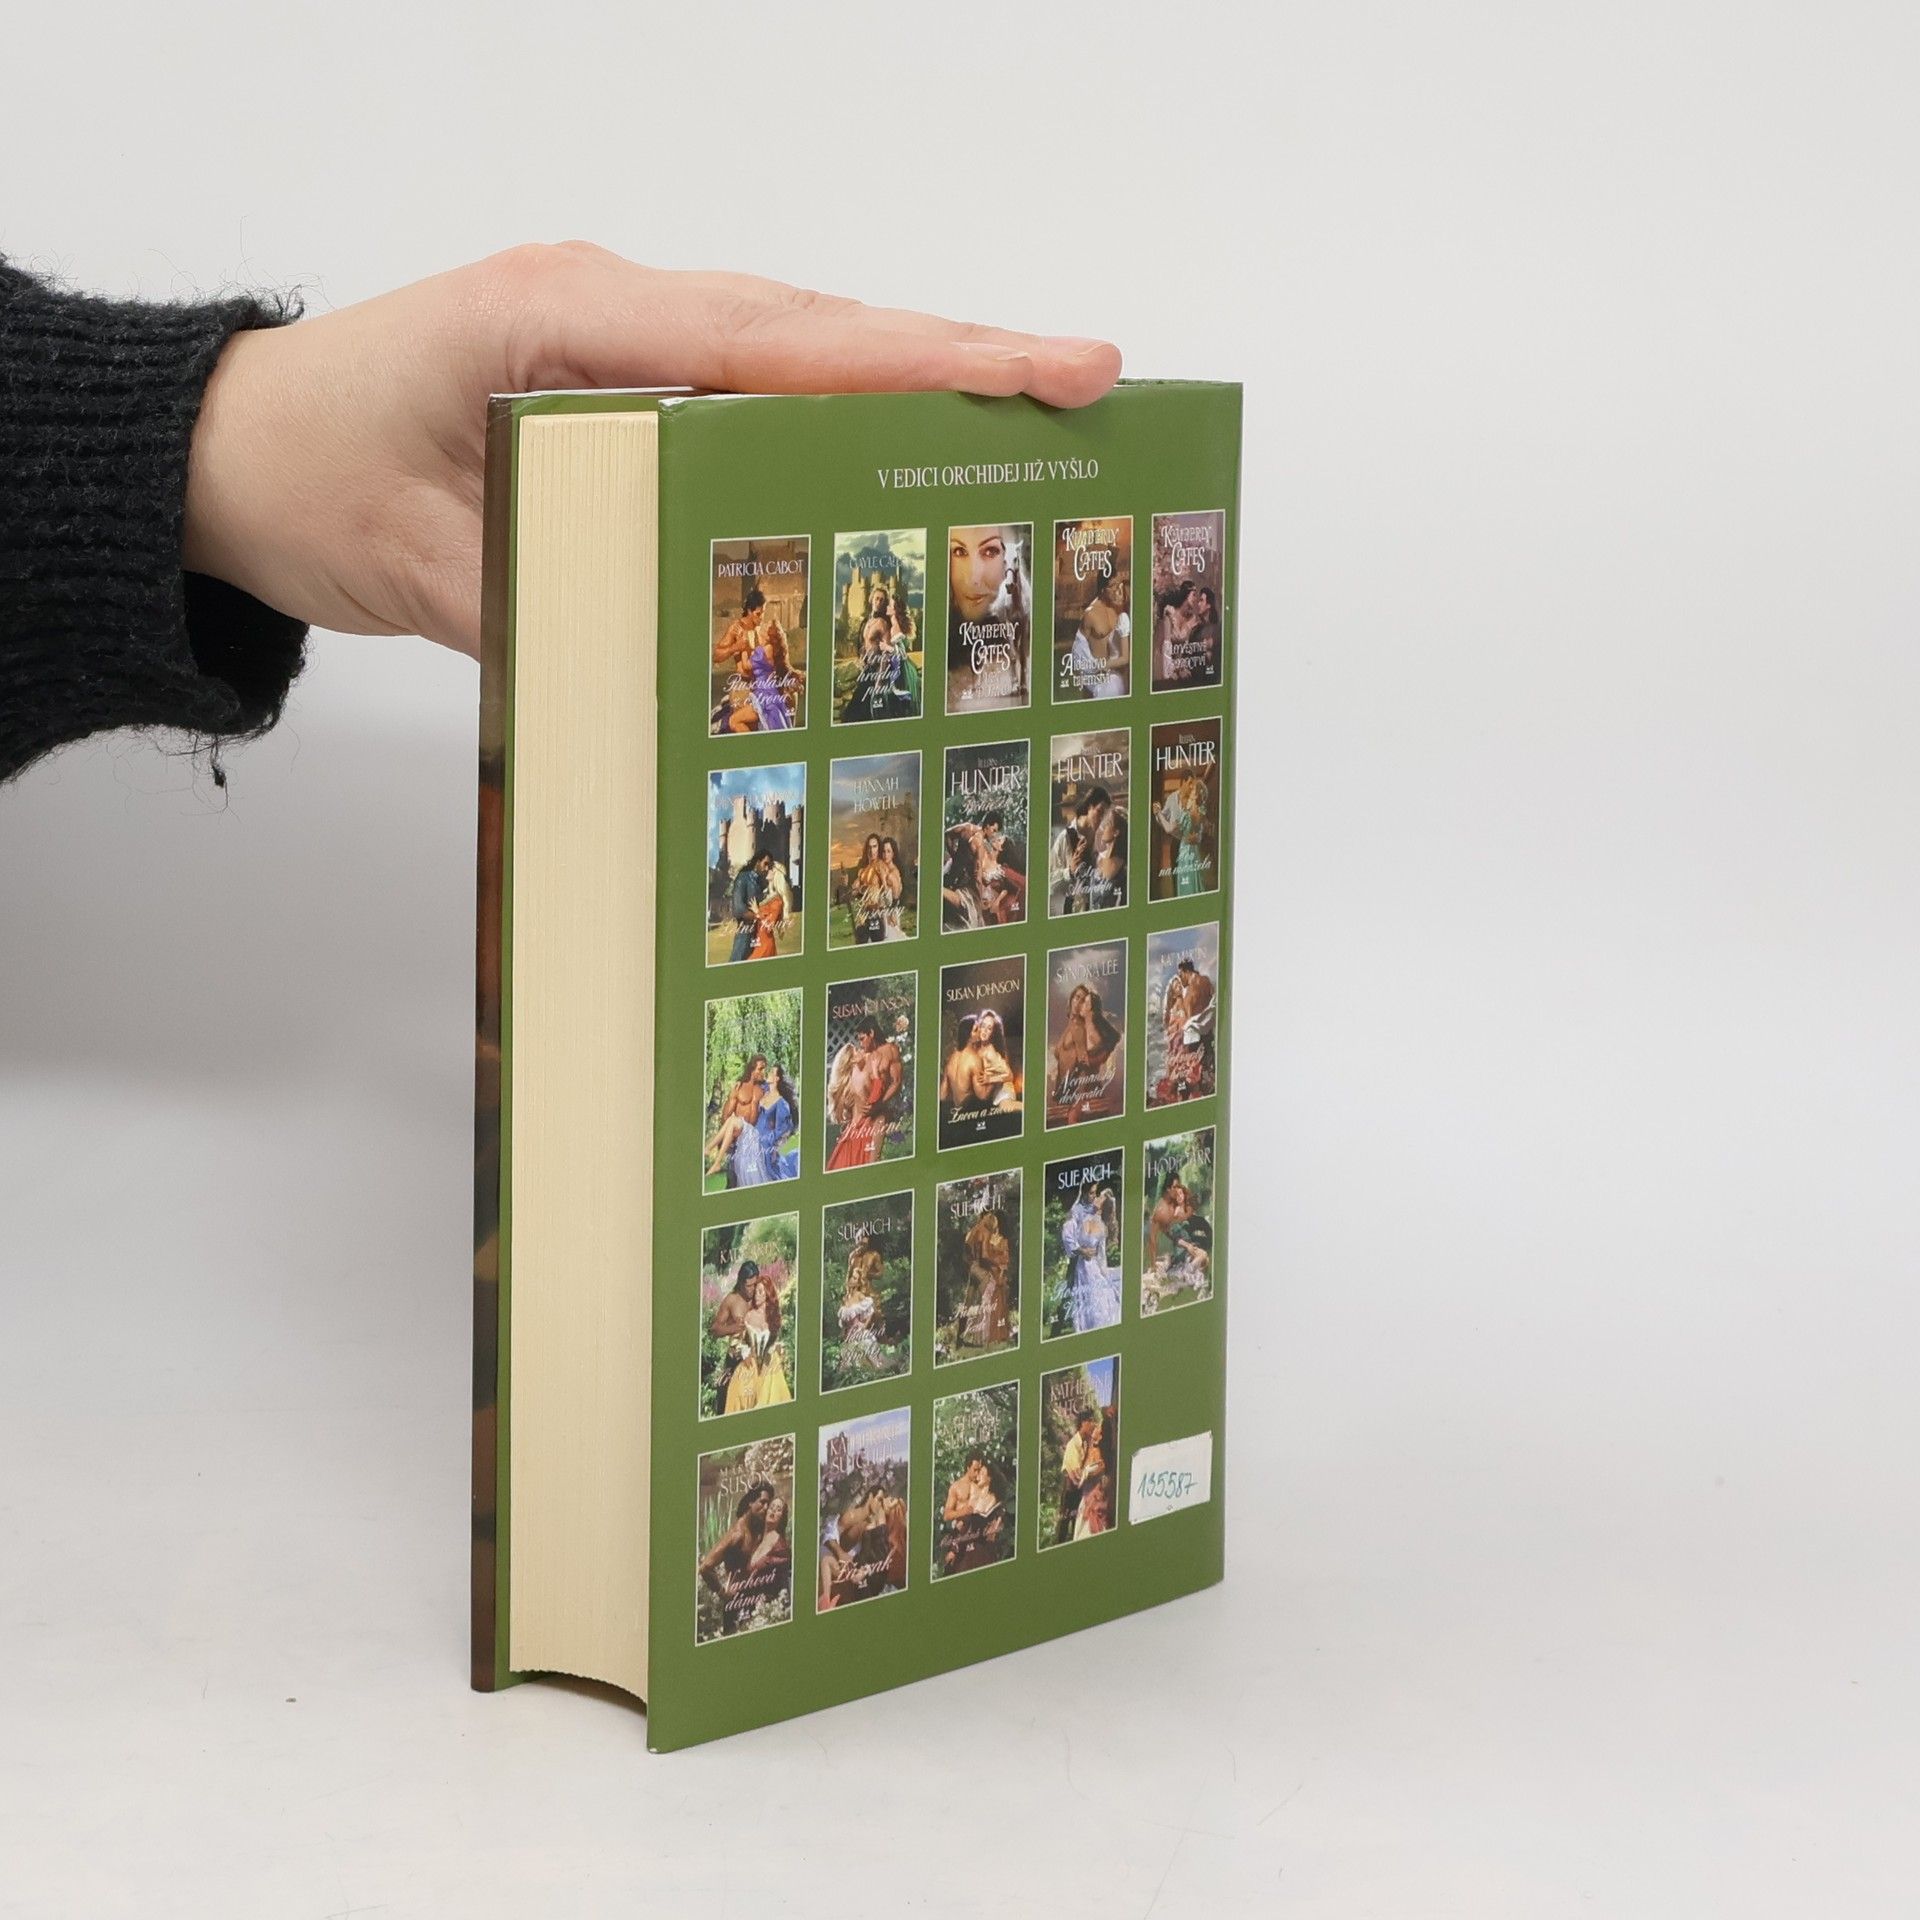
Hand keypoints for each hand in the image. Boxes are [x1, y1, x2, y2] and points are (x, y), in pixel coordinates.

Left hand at [182, 244, 1122, 654]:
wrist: (231, 450)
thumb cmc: (308, 478)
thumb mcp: (423, 562)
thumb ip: (561, 598)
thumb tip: (696, 659)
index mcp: (564, 318)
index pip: (770, 338)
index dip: (912, 359)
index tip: (1037, 368)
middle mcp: (608, 305)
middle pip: (812, 323)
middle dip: (956, 353)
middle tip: (1092, 375)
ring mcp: (618, 333)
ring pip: (793, 345)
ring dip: (911, 376)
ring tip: (1036, 410)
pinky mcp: (619, 377)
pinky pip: (749, 384)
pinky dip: (837, 410)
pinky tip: (904, 451)